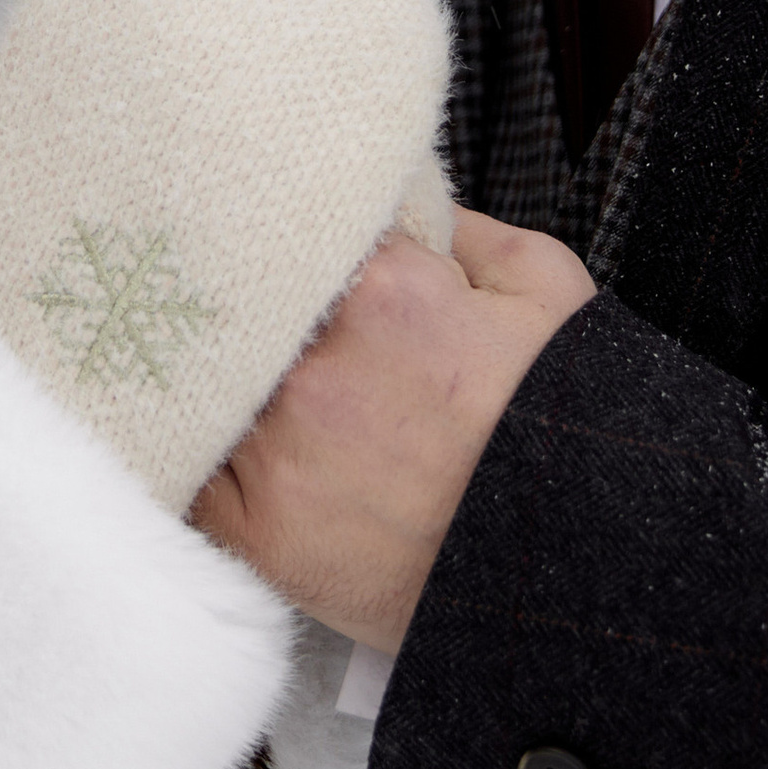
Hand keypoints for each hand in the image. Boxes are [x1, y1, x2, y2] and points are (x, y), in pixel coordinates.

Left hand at [194, 208, 591, 652]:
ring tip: (265, 406)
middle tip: (286, 344)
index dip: (298, 256)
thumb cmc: (562, 430)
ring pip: (206, 390)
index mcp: (383, 291)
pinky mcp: (255, 532)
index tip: (298, 272)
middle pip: (242, 315)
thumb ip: (458, 226)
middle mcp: (318, 366)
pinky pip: (190, 478)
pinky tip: (229, 462)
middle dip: (255, 322)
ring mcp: (279, 451)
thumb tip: (395, 205)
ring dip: (222, 391)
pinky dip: (201, 465)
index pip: (293, 239)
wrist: (577, 563)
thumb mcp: (544, 291)